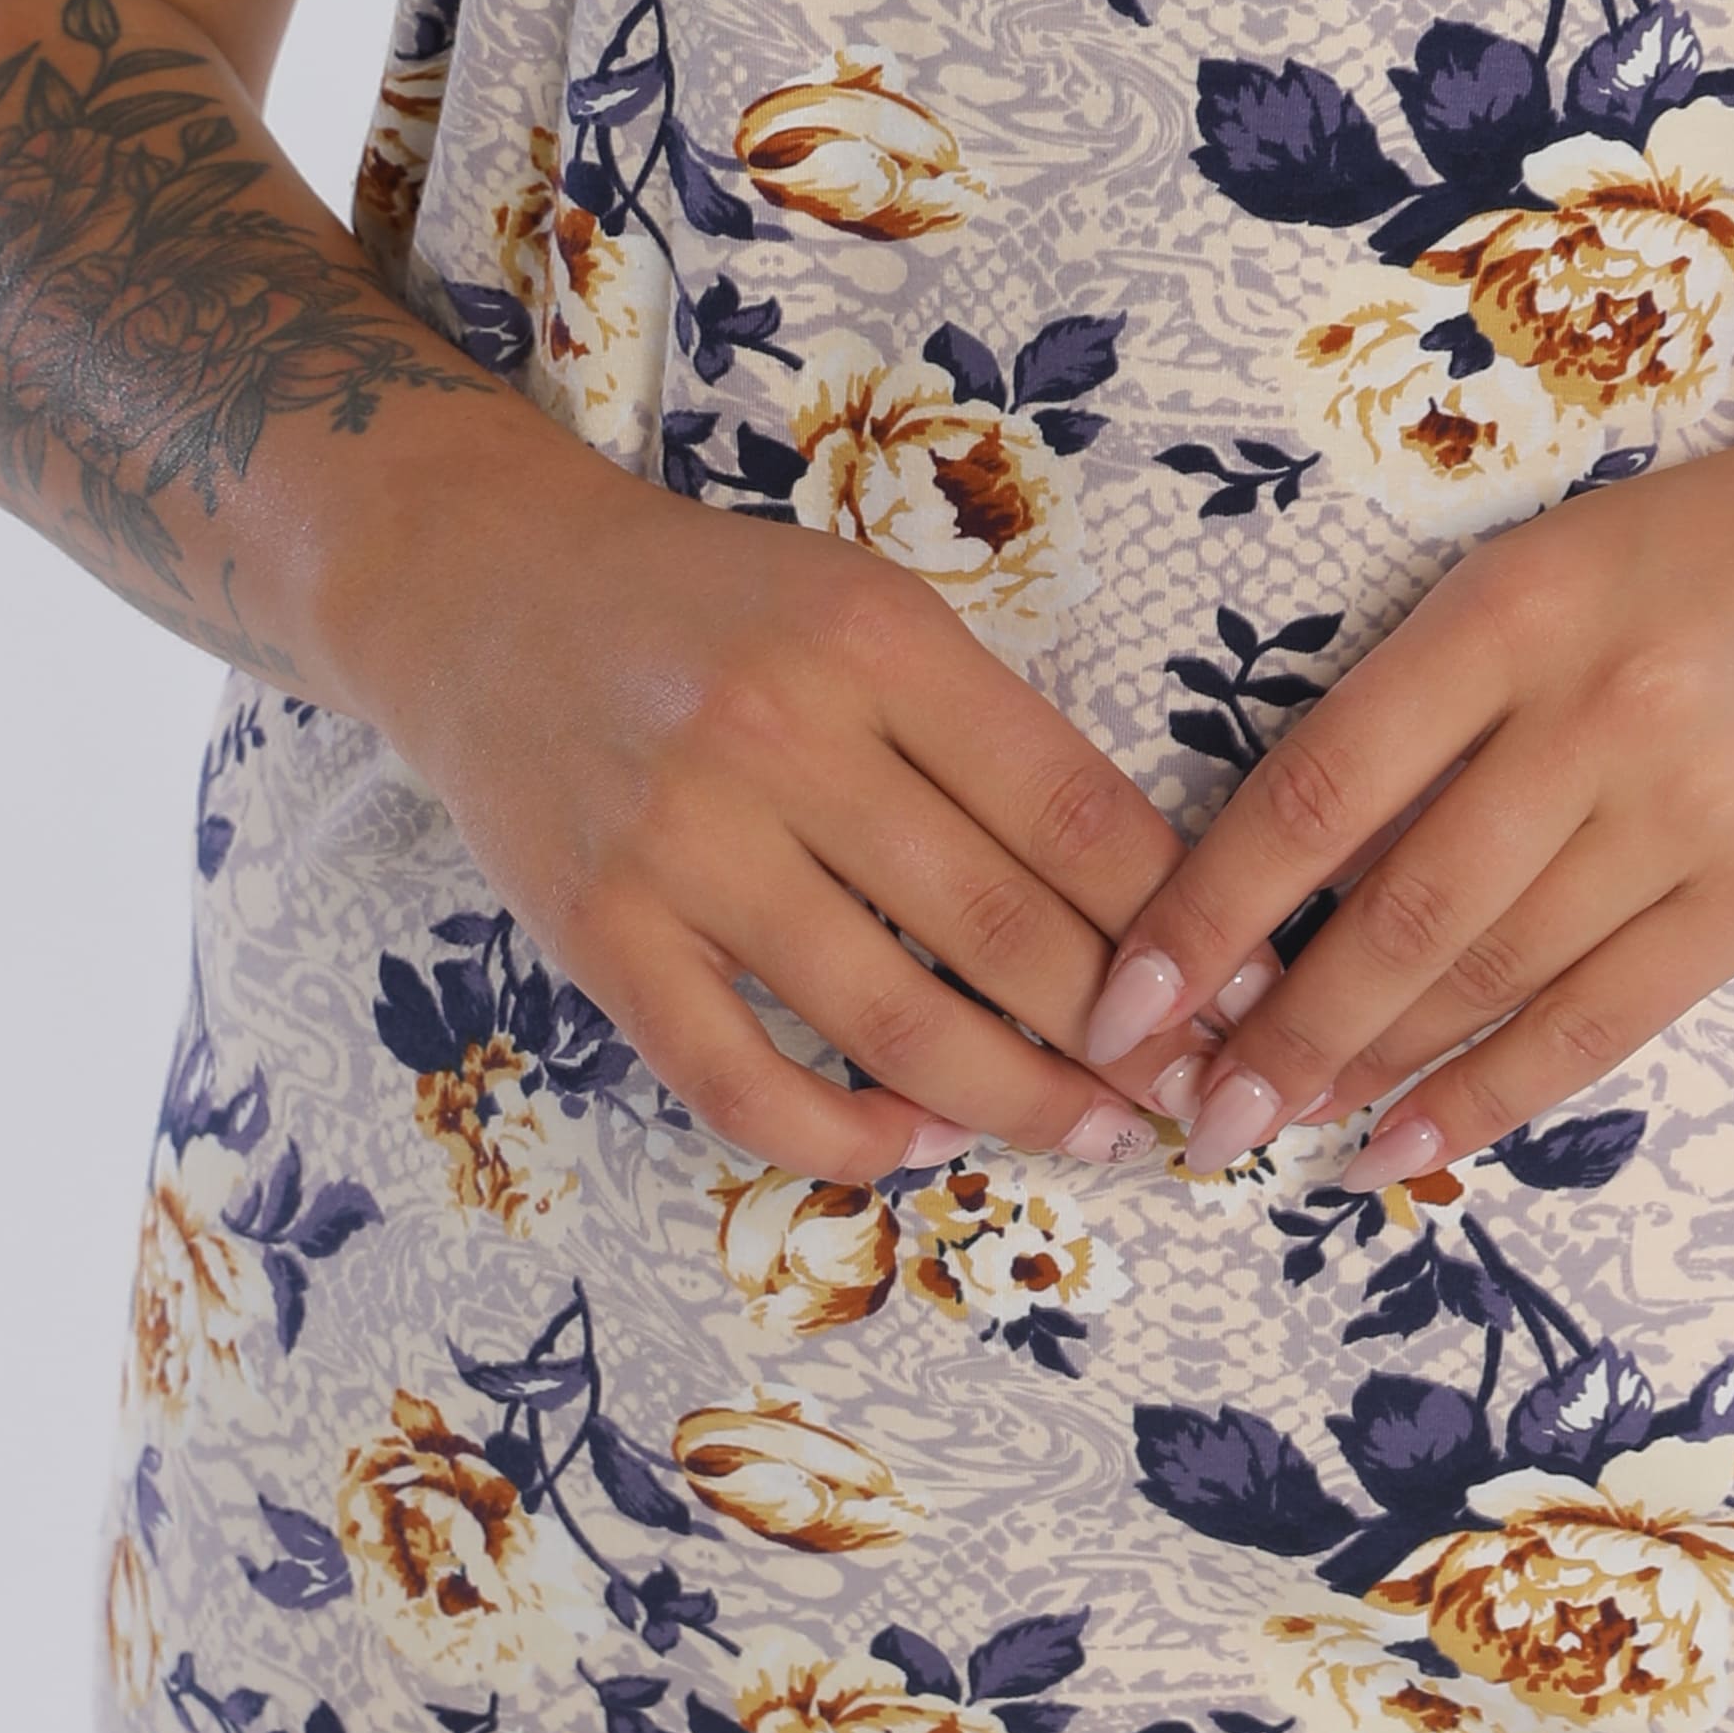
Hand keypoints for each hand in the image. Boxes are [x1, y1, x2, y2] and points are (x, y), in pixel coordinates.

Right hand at [317, 434, 1196, 1188]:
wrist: (483, 590)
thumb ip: (984, 734)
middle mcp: (781, 738)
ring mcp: (681, 846)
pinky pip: (741, 1082)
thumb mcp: (864, 612)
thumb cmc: (711, 605)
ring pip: (894, 1021)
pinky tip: (916, 1142)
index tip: (1250, 990)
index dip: (1180, 920)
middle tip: (1201, 1093)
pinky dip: (844, 1137)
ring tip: (1098, 1133)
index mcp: (875, 639)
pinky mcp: (599, 935)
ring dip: (1019, 1101)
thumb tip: (1146, 894)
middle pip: (1000, 927)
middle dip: (1127, 1035)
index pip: (1069, 810)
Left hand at [1065, 426, 1733, 1189]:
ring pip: (1491, 978)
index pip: (1319, 787)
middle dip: (1279, 1029)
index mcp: (1506, 615)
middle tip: (1194, 1110)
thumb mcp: (1527, 581)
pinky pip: (1599, 1024)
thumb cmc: (1682, 565)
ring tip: (1277, 1128)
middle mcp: (1592, 716)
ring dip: (1367, 1070)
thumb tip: (1274, 881)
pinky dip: (1490, 1095)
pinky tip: (1406, 1141)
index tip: (1127, 999)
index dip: (1210, 910)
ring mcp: (1686, 816)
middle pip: (1400, 909)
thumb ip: (1416, 706)